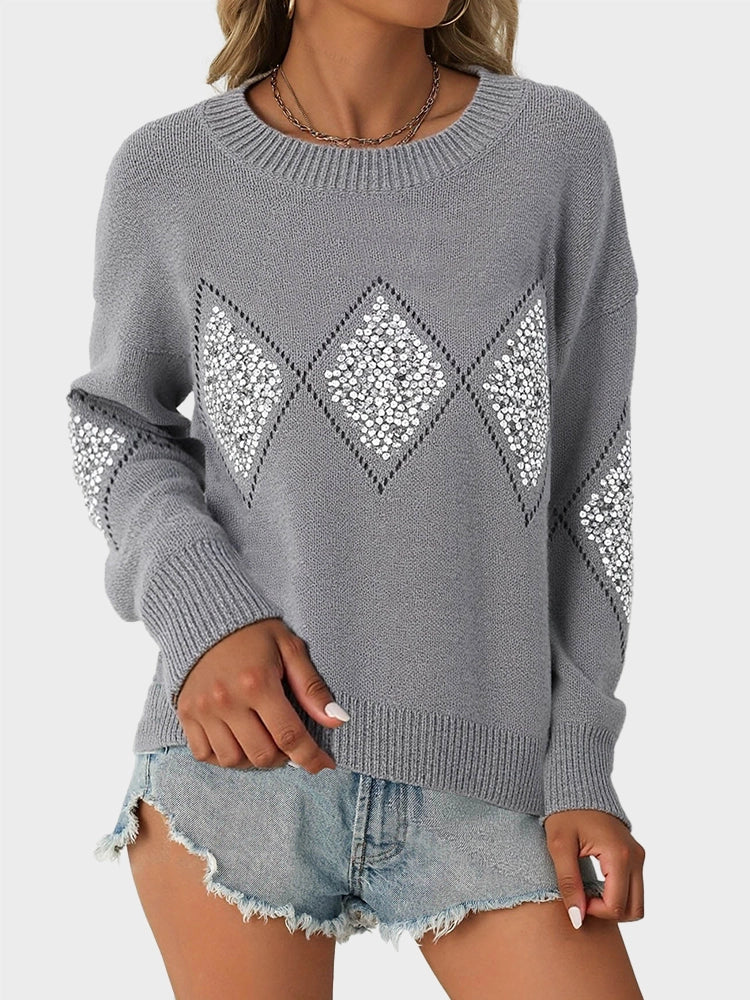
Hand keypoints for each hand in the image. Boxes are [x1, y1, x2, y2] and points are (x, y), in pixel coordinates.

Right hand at [174, 617, 346, 774]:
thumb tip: (337, 720)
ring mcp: (203, 710)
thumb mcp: (289, 648)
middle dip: (284, 757)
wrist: (204, 616)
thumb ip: (312, 687)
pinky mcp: (186, 713)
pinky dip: (224, 757)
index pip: (289, 736)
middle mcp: (228, 701)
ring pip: (233, 760)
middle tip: (290, 743)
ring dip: (254, 759)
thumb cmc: (253, 632)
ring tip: (264, 741)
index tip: (324, 765)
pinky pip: (205, 754)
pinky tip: (238, 742)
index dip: (311, 757)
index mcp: (257, 683)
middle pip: (262, 755)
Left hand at [543, 810, 644, 928]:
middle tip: (582, 897)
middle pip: (635, 910)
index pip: (616, 906)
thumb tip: (577, 920)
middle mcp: (636, 857)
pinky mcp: (636, 856)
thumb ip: (569, 883)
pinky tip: (594, 883)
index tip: (574, 897)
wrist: (577, 786)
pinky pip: (634, 888)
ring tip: (587, 890)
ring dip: (614, 905)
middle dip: (608, 913)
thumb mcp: (559, 847)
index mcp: (619, 855)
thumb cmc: (565, 813)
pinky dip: (617, 895)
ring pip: (637, 902)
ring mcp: (639, 856)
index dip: (594, 912)